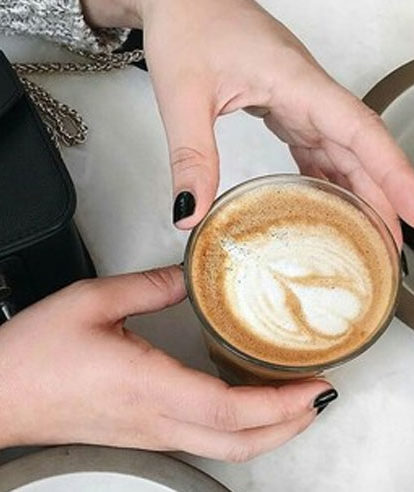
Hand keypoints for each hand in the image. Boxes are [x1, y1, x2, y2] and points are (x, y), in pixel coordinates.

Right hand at [0, 266, 333, 460]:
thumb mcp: (92, 301)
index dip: (281, 403)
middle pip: (242, 442)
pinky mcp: (143, 430)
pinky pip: (205, 437)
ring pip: (227, 447)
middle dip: (290, 424)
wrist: (1, 393)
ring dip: (270, 428)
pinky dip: (240, 426)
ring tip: (294, 399)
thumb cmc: (36, 354)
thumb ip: (149, 285)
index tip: (314, 384)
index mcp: (148, 386)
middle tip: (318, 393)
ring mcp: (152, 432)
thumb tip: (187, 274)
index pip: (232, 409)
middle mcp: (158, 418)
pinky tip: (246, 402)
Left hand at [85, 0, 413, 243]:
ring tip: (369, 231)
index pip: (360, 132)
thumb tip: (190, 211)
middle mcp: (307, 92)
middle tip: (391, 243)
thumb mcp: (184, 96)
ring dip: (360, 190)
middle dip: (381, 197)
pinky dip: (328, 175)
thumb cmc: (189, 25)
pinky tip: (330, 199)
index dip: (393, 173)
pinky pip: (317, 145)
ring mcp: (298, 99)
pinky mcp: (284, 105)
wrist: (182, 0)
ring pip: (342, 150)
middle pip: (360, 150)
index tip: (413, 210)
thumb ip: (192, 157)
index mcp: (297, 83)